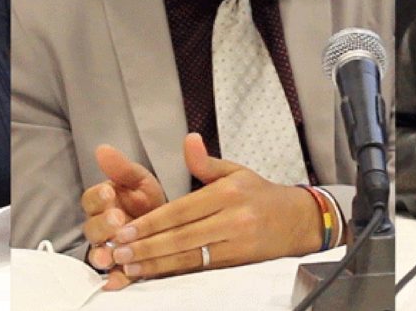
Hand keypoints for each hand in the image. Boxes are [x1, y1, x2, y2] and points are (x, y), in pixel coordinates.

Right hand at [80, 144, 165, 289]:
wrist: (173, 225)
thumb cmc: (150, 201)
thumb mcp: (141, 181)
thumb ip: (122, 169)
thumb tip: (102, 149)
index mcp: (104, 204)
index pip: (91, 200)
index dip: (97, 198)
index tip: (109, 193)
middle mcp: (102, 228)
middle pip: (92, 228)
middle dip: (102, 225)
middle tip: (117, 219)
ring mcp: (111, 249)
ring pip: (98, 253)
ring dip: (102, 254)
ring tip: (110, 254)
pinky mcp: (122, 268)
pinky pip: (116, 276)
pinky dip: (116, 279)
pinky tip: (117, 280)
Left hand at [106, 133, 322, 279]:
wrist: (298, 221)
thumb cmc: (261, 195)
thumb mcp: (236, 171)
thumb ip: (206, 163)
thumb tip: (188, 141)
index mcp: (228, 193)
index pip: (182, 210)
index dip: (152, 222)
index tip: (125, 230)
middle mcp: (233, 218)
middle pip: (182, 236)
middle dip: (146, 246)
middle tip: (117, 251)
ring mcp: (237, 242)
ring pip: (190, 256)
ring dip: (156, 264)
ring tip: (128, 266)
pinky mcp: (239, 262)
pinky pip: (202, 268)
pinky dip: (175, 272)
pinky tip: (155, 274)